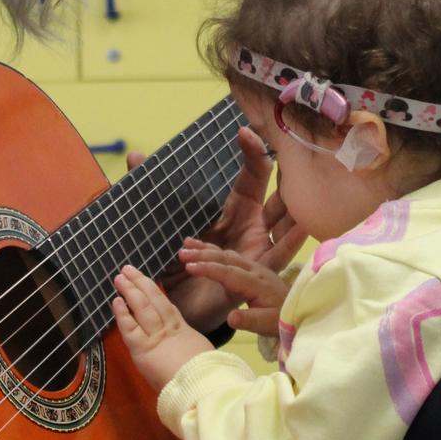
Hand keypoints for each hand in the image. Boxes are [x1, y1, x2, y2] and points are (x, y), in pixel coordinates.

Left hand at [110, 265, 209, 389]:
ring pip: (143, 308)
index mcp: (185, 332)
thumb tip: (197, 355)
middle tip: (129, 270)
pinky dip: (122, 313)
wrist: (202, 383)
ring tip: (120, 277)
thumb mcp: (205, 357)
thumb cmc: (208, 376)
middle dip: (141, 284)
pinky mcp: (143, 348)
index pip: (168, 309)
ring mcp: (156, 337)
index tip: (147, 283)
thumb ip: (196, 352)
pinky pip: (130, 327)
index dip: (156, 295)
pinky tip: (116, 300)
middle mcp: (170, 330)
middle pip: (154, 301)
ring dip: (130, 290)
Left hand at [128, 129, 302, 332]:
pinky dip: (290, 242)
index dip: (252, 151)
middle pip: (278, 195)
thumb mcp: (164, 227)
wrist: (180, 308)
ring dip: (297, 206)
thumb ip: (152, 192)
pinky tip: (301, 227)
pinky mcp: (257, 274)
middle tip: (296, 156)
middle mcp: (254, 227)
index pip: (253, 174)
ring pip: (285, 224)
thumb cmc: (180, 265)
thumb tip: (135, 155)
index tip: (244, 131)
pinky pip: (276, 257)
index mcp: (237, 210)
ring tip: (305, 185)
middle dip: (289, 177)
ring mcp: (259, 250)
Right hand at [180, 240, 288, 337]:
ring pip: (227, 254)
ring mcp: (254, 267)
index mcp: (256, 283)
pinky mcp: (252, 268)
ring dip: (206, 249)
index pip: (229, 273)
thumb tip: (230, 319)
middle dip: (203, 254)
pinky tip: (201, 247)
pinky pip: (230, 256)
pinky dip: (214, 250)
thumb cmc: (282, 320)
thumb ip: (249, 321)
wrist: (300, 311)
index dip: (209, 268)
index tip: (190, 266)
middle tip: (182, 253)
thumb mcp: (267, 325)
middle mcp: (254, 270)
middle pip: (226, 258)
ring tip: (186, 244)